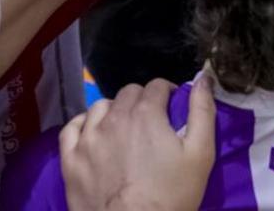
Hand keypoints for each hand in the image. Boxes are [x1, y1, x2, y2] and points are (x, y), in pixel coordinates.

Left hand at [61, 77, 214, 210]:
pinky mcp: (70, 159)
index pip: (157, 86)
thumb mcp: (200, 154)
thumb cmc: (171, 195)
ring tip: (123, 129)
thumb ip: (202, 112)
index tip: (172, 109)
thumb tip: (203, 79)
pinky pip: (72, 128)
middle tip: (152, 123)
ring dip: (114, 110)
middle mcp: (114, 117)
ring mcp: (88, 138)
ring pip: (100, 106)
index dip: (168, 94)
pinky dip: (83, 125)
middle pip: (129, 93)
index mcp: (146, 113)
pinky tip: (93, 134)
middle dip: (143, 101)